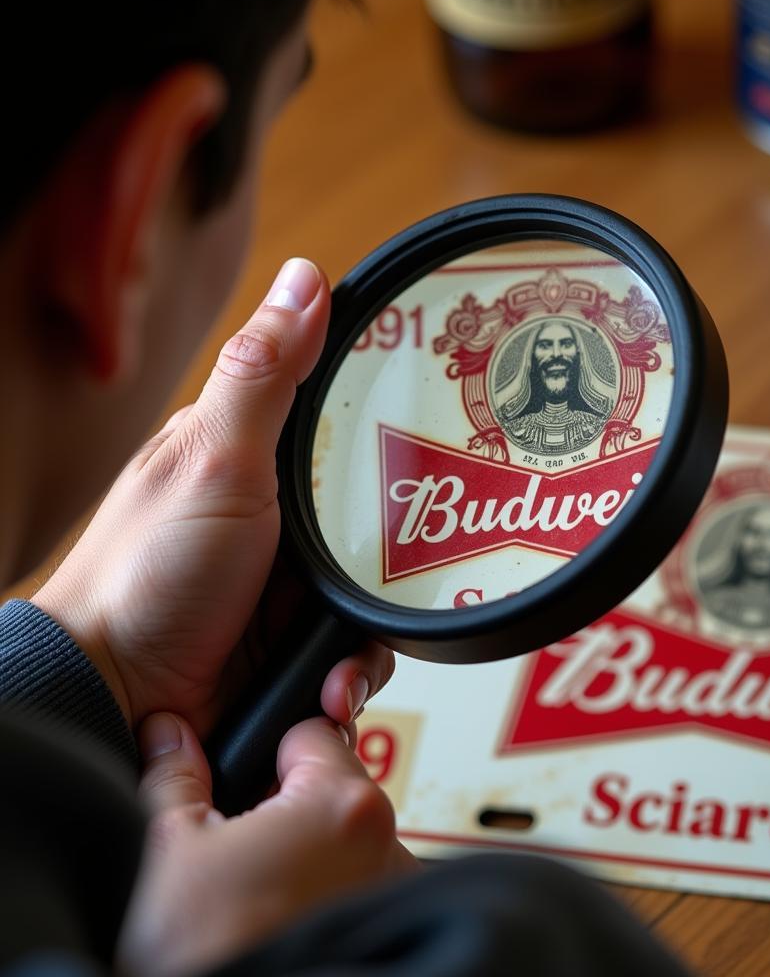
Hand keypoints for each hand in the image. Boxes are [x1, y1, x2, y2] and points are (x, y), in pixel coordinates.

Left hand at [32, 258, 390, 733]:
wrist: (117, 698)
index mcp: (259, 451)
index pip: (348, 411)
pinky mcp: (303, 637)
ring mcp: (296, 579)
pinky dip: (354, 668)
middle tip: (423, 558)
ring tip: (344, 649)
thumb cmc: (145, 573)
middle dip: (404, 543)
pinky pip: (362, 644)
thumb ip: (263, 375)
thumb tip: (304, 279)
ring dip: (373, 626)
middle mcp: (283, 513)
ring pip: (383, 583)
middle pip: (382, 506)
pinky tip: (330, 681)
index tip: (443, 415)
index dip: (397, 412)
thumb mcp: (213, 459)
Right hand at [117, 712, 418, 976]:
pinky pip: (356, 879)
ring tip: (254, 883)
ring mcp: (389, 887)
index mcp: (341, 803)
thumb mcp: (166, 848)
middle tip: (238, 841)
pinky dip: (325, 885)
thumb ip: (176, 775)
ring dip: (310, 847)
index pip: (316, 733)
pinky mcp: (383, 925)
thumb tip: (169, 732)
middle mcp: (384, 841)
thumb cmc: (199, 953)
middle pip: (334, 784)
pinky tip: (279, 909)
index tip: (244, 775)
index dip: (269, 748)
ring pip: (345, 835)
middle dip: (288, 801)